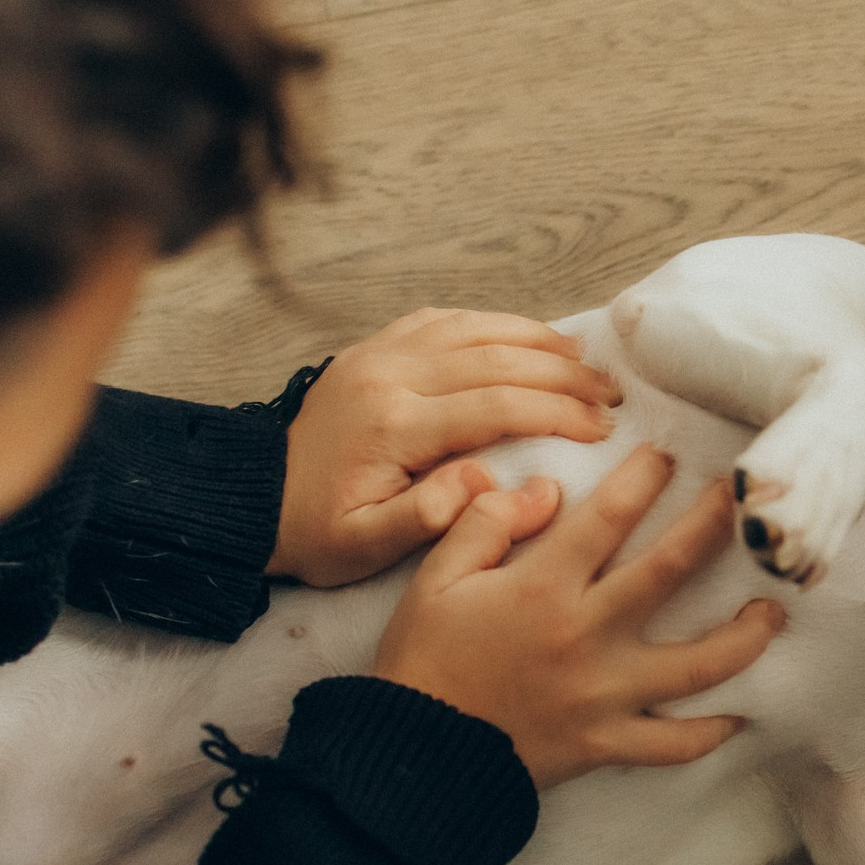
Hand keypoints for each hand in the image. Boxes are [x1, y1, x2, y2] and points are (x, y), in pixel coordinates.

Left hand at [268, 309, 622, 587]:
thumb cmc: (317, 531)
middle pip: (496, 358)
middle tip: (611, 394)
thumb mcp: (363, 546)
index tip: (601, 428)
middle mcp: (391, 375)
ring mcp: (381, 353)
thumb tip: (482, 480)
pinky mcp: (375, 347)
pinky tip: (527, 337)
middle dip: (564, 374)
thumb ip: (424, 516)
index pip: (496, 405)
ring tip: (586, 361)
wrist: (253, 496)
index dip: (557, 412)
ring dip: (537, 340)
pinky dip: (493, 322)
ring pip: (475, 327)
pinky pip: (444, 319)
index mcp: (394, 425)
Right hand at [371, 449, 784, 787]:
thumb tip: (547, 490)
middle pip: (672, 570)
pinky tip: (739, 712)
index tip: (669, 456)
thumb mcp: (435, 578)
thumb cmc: (421, 661)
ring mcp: (604, 695)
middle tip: (745, 501)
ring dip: (747, 634)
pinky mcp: (608, 744)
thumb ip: (487, 522)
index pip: (610, 516)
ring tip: (774, 609)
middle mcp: (586, 636)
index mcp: (543, 587)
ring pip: (700, 664)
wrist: (411, 758)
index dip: (646, 477)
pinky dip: (711, 731)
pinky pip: (674, 743)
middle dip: (716, 527)